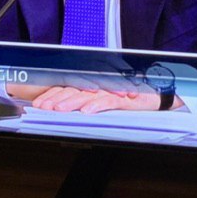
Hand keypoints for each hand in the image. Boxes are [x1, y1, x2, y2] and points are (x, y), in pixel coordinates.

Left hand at [29, 86, 162, 113]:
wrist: (157, 93)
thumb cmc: (131, 97)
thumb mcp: (105, 100)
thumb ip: (87, 102)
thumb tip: (64, 109)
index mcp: (93, 85)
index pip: (69, 88)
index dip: (52, 95)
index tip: (38, 104)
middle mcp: (100, 85)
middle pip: (75, 91)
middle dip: (56, 99)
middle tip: (43, 107)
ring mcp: (112, 90)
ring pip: (88, 95)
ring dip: (72, 102)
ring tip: (59, 110)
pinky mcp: (125, 97)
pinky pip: (109, 101)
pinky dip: (97, 105)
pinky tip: (87, 111)